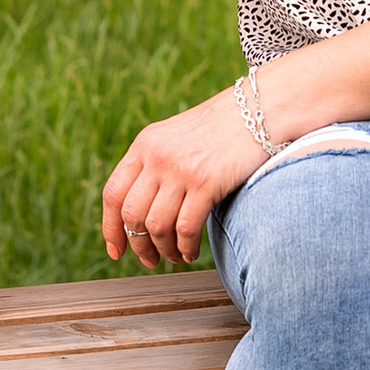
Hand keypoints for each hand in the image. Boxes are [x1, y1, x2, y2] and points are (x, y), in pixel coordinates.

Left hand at [102, 87, 271, 268]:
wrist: (258, 109)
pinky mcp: (206, 182)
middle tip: (150, 260)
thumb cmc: (220, 128)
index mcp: (145, 144)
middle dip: (138, 246)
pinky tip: (191, 252)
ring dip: (163, 250)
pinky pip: (185, 228)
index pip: (113, 194)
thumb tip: (138, 213)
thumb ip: (155, 165)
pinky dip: (185, 247)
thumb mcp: (176, 137)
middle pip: (133, 215)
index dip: (111, 228)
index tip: (116, 251)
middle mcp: (158, 157)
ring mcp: (181, 169)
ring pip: (157, 226)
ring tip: (175, 256)